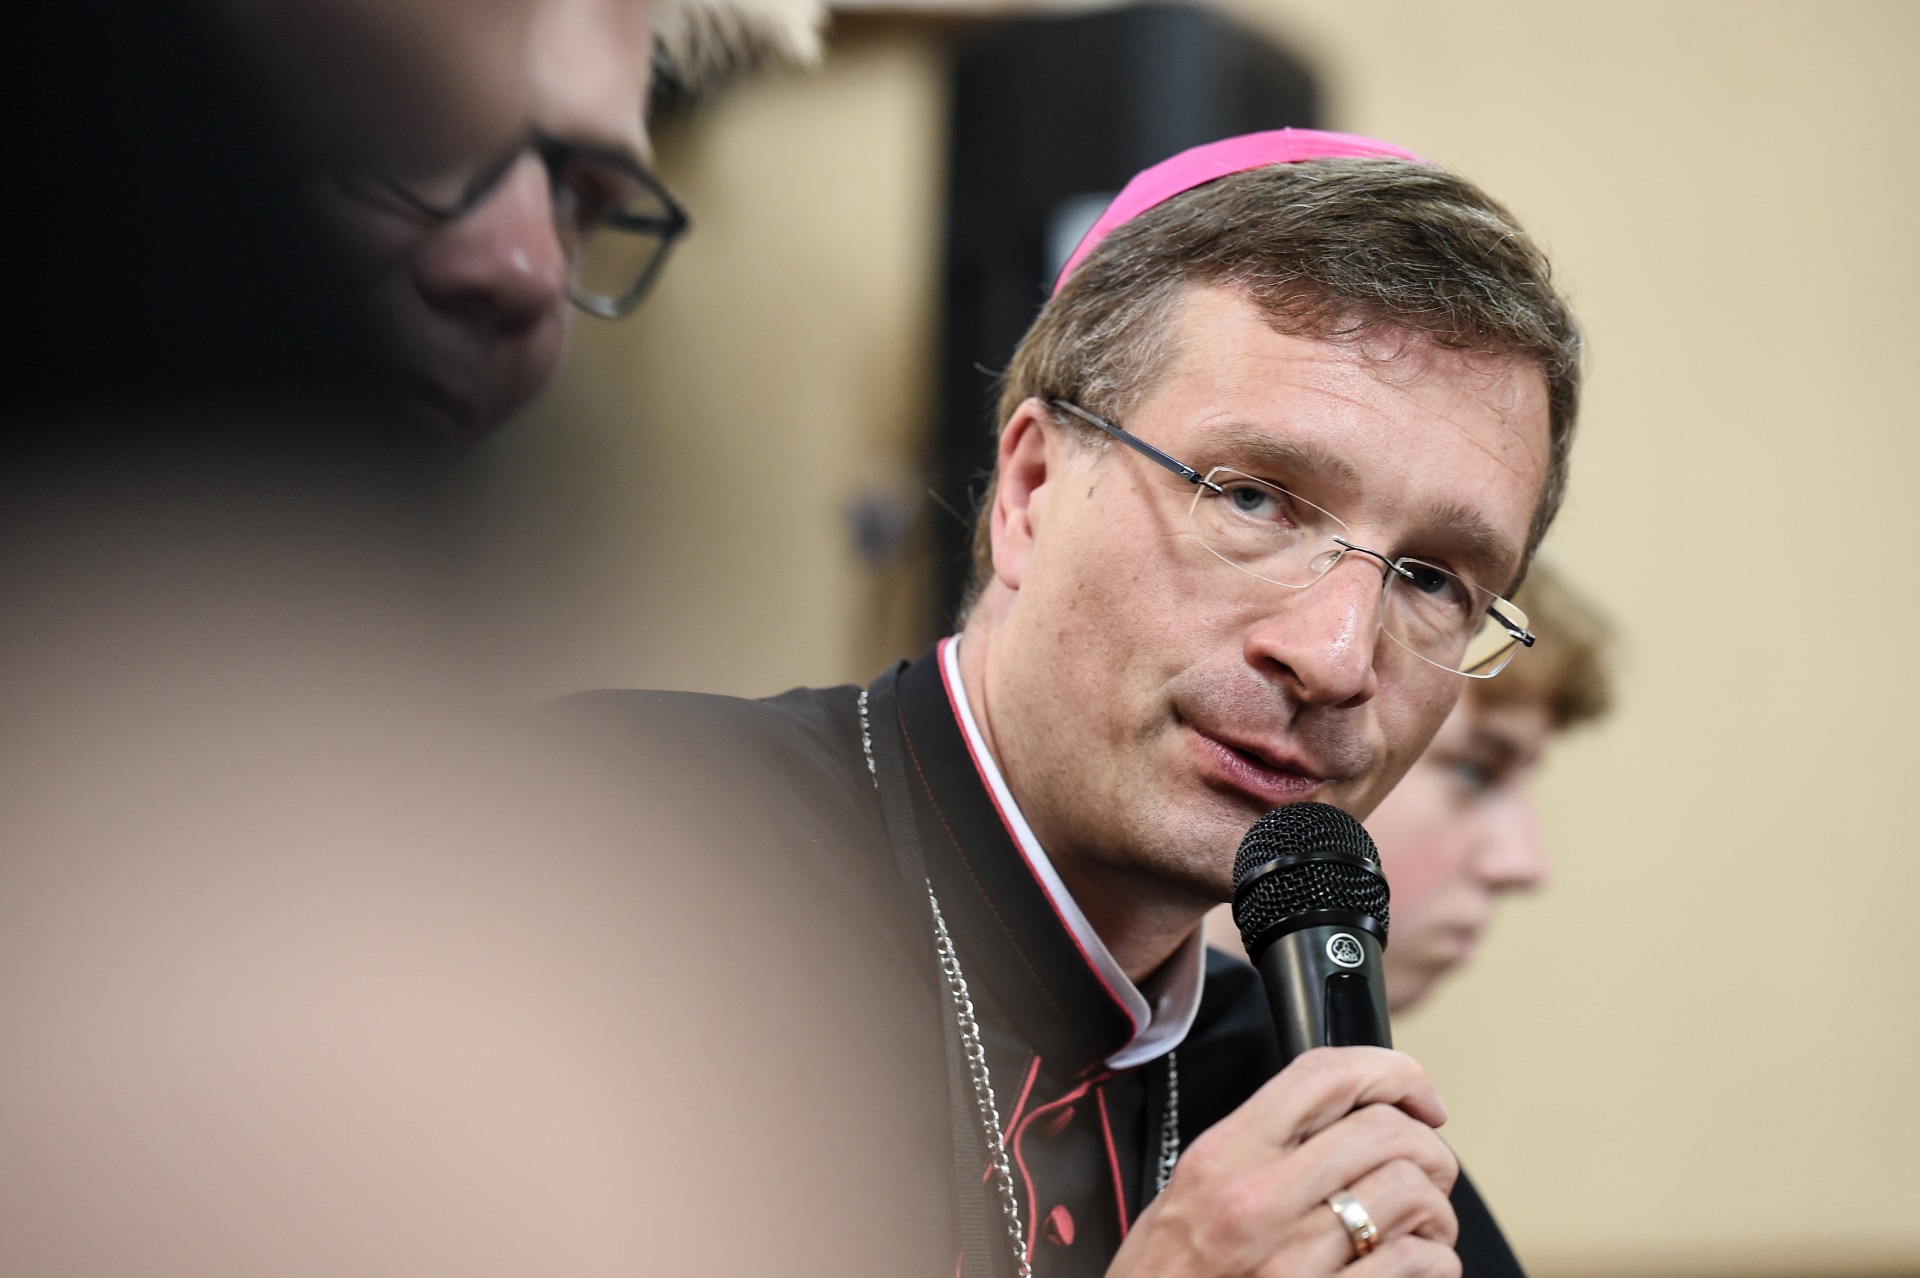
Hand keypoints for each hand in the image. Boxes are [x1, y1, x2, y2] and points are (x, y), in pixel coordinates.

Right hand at [1106, 1047, 1459, 1276]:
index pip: (1323, 1076)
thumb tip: (1347, 1115)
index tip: (1417, 1096)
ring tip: (1422, 1225)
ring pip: (1410, 1192)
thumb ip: (1260, 1145)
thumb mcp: (1192, 1188)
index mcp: (1224, 1156)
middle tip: (1428, 1170)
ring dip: (1436, 1209)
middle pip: (1384, 1130)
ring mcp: (1294, 1260)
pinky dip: (1436, 1261)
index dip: (1393, 1072)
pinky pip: (1415, 1262)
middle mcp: (1257, 1201)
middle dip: (1428, 1146)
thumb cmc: (1173, 1274)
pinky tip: (1419, 1265)